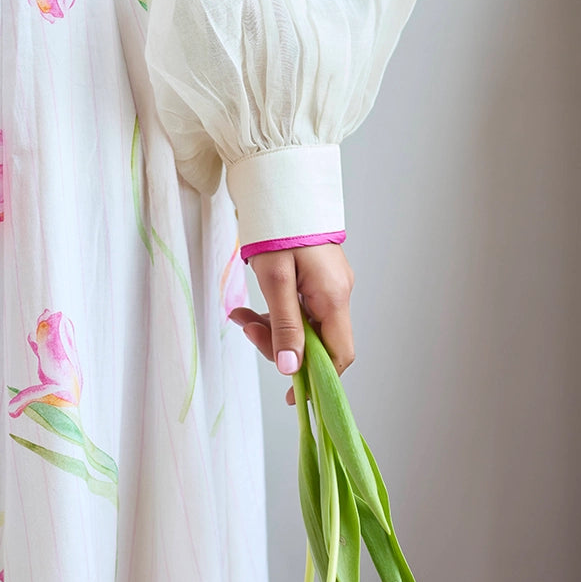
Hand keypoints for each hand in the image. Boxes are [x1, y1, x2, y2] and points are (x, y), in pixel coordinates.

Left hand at [227, 244, 354, 404]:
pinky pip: (299, 307)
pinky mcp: (316, 277)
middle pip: (317, 341)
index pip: (340, 354)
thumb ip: (285, 327)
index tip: (292, 394)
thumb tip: (291, 370)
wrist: (279, 187)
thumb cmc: (278, 230)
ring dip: (272, 327)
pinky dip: (276, 312)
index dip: (319, 379)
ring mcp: (328, 285)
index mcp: (333, 297)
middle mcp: (337, 293)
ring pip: (304, 324)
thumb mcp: (274, 281)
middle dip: (280, 344)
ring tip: (240, 316)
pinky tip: (249, 308)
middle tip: (246, 330)